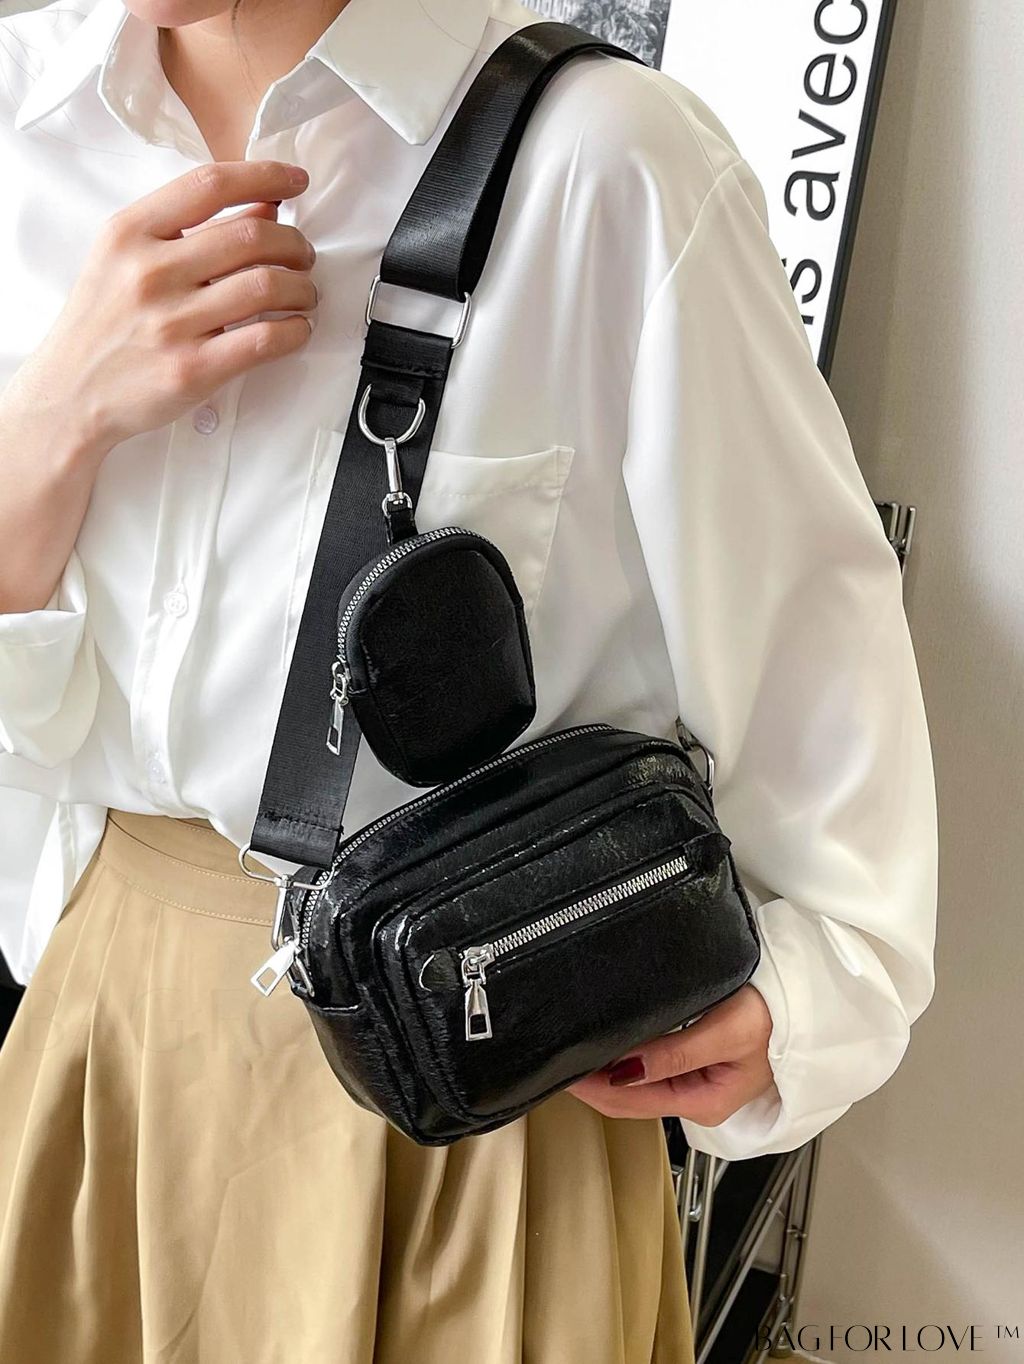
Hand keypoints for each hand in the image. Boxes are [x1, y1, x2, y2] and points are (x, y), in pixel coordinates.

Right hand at [9, 158, 318, 460]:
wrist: (71, 391)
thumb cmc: (104, 321)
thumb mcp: (123, 258)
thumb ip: (185, 228)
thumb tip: (265, 207)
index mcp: (131, 233)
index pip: (210, 185)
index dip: (265, 176)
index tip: (296, 181)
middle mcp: (151, 272)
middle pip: (253, 236)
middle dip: (294, 243)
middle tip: (302, 256)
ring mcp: (172, 323)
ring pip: (268, 285)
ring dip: (302, 288)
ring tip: (304, 294)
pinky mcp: (193, 369)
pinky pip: (266, 339)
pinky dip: (295, 330)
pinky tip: (296, 329)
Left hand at [565, 985, 776, 1127]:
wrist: (814, 999)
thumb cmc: (779, 1016)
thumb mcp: (726, 1033)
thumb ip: (674, 1054)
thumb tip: (623, 1072)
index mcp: (702, 1101)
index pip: (628, 1103)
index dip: (589, 1087)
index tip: (557, 1067)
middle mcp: (695, 1096)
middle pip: (627, 1098)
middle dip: (590, 1081)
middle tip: (553, 1053)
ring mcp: (697, 1079)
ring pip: (637, 1082)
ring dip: (606, 1068)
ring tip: (574, 1045)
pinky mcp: (700, 1059)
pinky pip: (652, 1065)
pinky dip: (625, 1056)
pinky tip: (610, 1040)